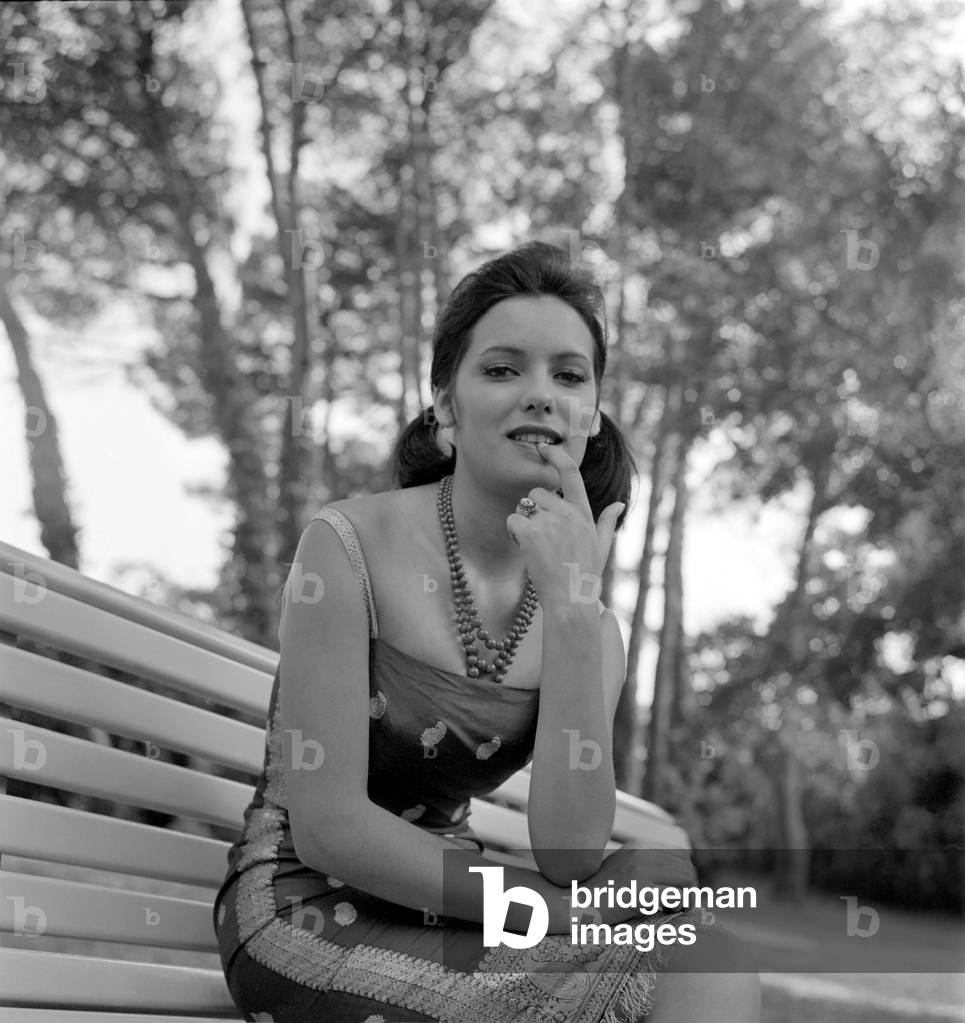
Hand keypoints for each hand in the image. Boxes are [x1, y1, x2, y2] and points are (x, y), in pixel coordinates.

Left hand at [505, 441, 623, 609]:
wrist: (571, 599)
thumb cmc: (585, 575)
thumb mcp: (601, 546)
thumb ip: (606, 522)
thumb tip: (619, 504)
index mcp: (584, 512)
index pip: (571, 474)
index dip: (556, 457)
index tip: (545, 448)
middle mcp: (567, 511)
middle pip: (538, 493)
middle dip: (534, 509)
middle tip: (543, 538)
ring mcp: (549, 520)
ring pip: (523, 508)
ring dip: (525, 524)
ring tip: (538, 548)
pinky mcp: (530, 531)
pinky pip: (513, 521)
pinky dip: (514, 534)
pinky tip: (526, 550)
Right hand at [574, 842, 697, 926]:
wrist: (574, 903)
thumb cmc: (597, 891)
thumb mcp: (622, 867)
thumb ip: (645, 865)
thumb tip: (675, 876)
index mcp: (639, 846)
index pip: (681, 853)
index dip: (685, 873)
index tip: (678, 890)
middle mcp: (642, 853)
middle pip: (687, 866)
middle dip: (690, 887)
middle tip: (680, 903)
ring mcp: (641, 871)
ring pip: (686, 880)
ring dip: (687, 897)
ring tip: (674, 908)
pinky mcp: (641, 893)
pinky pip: (676, 897)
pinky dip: (678, 906)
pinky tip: (666, 911)